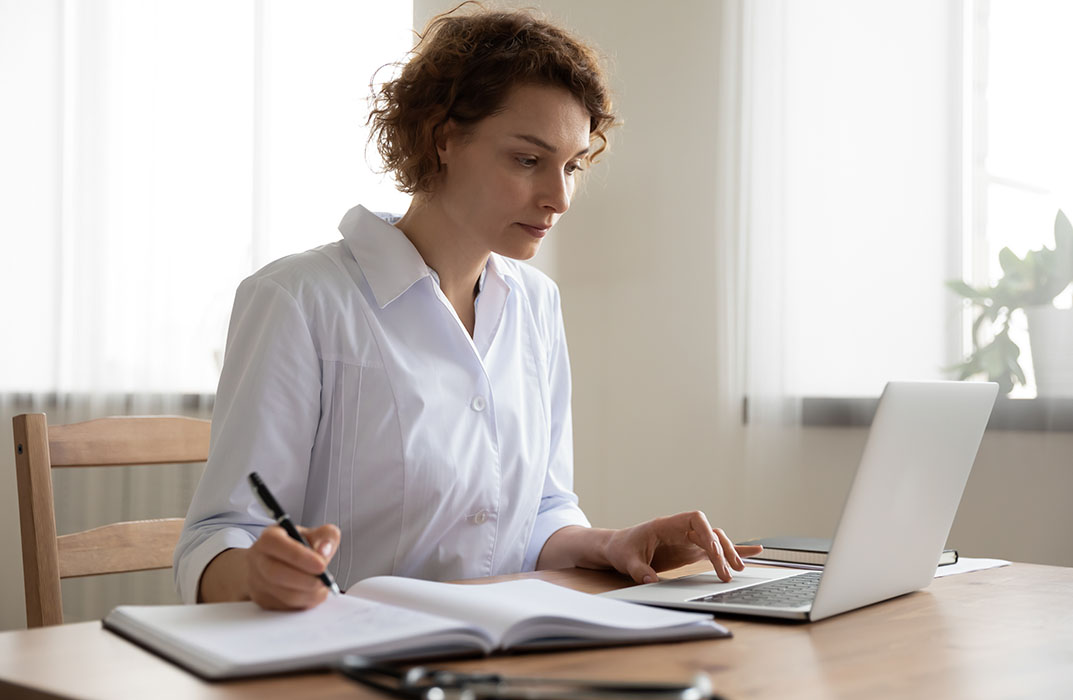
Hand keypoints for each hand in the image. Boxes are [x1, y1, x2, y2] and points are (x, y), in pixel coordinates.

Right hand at [245, 523, 340, 609]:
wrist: (274, 562)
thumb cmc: (296, 547)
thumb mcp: (314, 534)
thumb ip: (325, 536)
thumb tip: (325, 550)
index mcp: (269, 538)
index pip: (276, 544)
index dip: (299, 556)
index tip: (321, 565)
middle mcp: (258, 560)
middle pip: (276, 573)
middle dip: (305, 580)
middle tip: (325, 581)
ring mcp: (258, 583)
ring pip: (283, 595)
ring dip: (309, 594)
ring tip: (323, 586)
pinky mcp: (264, 601)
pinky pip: (287, 607)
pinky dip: (305, 603)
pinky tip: (314, 593)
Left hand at [603, 511, 762, 583]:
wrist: (620, 548)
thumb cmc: (623, 548)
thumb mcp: (626, 560)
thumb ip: (638, 570)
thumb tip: (650, 580)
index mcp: (667, 525)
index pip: (696, 519)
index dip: (708, 532)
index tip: (713, 550)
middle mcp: (682, 530)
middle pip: (711, 533)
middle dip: (722, 550)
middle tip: (727, 573)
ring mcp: (689, 540)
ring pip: (717, 541)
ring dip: (730, 553)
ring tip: (739, 569)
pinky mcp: (692, 551)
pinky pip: (715, 549)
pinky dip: (734, 550)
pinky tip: (754, 552)